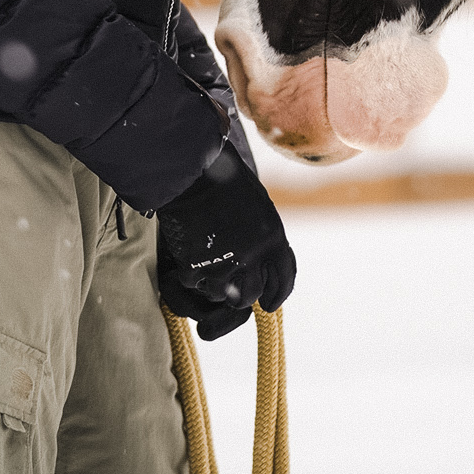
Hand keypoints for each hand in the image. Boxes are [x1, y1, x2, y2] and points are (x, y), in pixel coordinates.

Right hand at [156, 143, 295, 337]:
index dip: (277, 295)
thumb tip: (263, 261)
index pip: (284, 279)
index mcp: (273, 238)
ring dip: (215, 285)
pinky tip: (189, 257)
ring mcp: (221, 264)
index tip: (269, 303)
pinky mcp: (193, 266)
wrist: (191, 170)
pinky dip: (191, 274)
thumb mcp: (258, 205)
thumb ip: (264, 236)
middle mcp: (251, 256)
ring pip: (220, 294)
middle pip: (251, 295)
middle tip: (233, 289)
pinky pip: (193, 283)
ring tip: (208, 266)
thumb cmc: (226, 178)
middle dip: (243, 294)